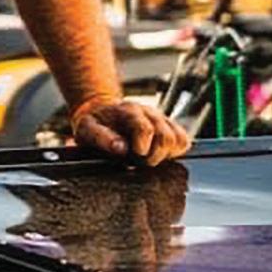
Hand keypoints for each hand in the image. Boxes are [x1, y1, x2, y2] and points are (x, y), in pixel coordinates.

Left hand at [72, 98, 190, 166]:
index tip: (136, 154)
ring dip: (164, 155)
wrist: (103, 112)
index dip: (143, 146)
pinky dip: (174, 153)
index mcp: (128, 110)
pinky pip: (184, 141)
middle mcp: (149, 113)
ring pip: (178, 140)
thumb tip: (121, 148)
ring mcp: (162, 120)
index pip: (146, 128)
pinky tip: (158, 155)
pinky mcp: (170, 128)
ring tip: (146, 157)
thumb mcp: (86, 129)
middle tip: (137, 160)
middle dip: (152, 155)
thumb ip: (101, 137)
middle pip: (165, 137)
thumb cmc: (95, 124)